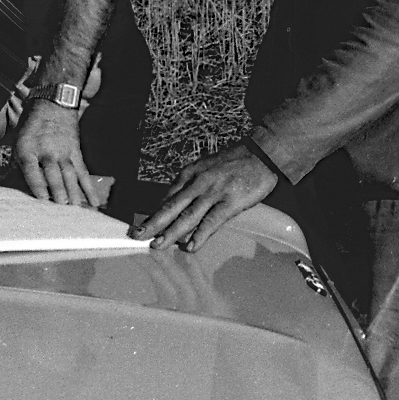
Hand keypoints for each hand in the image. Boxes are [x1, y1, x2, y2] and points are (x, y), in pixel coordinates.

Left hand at [13, 101, 97, 207]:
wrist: (53, 102)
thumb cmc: (30, 126)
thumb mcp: (16, 143)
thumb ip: (8, 168)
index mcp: (28, 149)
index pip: (32, 169)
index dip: (38, 184)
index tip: (42, 199)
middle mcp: (46, 150)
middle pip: (53, 173)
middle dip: (58, 190)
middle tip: (61, 205)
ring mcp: (63, 151)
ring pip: (69, 173)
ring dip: (73, 191)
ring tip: (75, 206)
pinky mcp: (75, 152)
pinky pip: (83, 172)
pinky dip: (89, 187)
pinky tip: (93, 201)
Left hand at [130, 141, 278, 252]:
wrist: (261, 153)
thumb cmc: (234, 162)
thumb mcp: (205, 168)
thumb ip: (191, 186)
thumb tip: (175, 204)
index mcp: (190, 173)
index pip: (167, 198)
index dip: (153, 214)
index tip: (142, 226)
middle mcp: (198, 182)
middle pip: (171, 207)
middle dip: (152, 223)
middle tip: (137, 236)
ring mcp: (214, 192)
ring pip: (188, 216)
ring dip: (170, 232)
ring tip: (157, 245)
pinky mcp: (231, 202)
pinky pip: (212, 221)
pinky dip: (200, 235)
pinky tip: (190, 246)